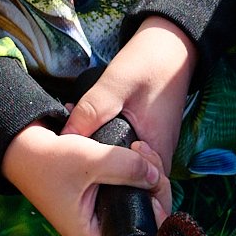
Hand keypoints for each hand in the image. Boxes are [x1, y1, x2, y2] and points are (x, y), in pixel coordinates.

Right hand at [2, 124, 169, 235]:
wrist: (21, 147)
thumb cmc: (46, 161)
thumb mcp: (89, 161)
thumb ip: (127, 167)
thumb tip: (156, 176)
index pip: (141, 234)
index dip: (156, 209)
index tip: (156, 180)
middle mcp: (98, 230)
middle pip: (145, 216)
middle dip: (154, 185)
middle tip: (147, 155)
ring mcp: (100, 214)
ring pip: (139, 199)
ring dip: (147, 174)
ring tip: (141, 148)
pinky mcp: (100, 198)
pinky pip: (129, 189)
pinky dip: (136, 171)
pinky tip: (137, 152)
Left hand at [61, 16, 198, 183]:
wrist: (171, 44)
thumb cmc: (150, 62)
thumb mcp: (115, 84)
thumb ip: (90, 112)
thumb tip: (64, 138)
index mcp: (157, 150)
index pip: (137, 191)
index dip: (111, 191)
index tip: (86, 176)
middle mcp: (159, 155)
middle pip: (130, 184)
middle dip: (101, 177)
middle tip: (72, 163)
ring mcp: (154, 148)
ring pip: (125, 168)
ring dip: (101, 161)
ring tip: (75, 150)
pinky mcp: (147, 139)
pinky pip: (126, 153)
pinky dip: (107, 147)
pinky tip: (86, 136)